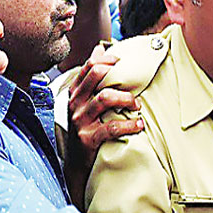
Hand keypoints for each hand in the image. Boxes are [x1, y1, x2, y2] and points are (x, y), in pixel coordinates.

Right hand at [68, 44, 142, 168]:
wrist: (75, 162)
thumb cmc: (84, 127)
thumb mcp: (82, 101)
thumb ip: (90, 77)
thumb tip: (99, 49)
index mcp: (74, 93)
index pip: (88, 67)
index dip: (107, 60)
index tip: (121, 61)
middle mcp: (75, 104)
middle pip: (95, 77)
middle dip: (117, 75)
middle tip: (133, 82)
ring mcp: (81, 121)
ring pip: (105, 99)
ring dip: (126, 98)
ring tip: (137, 104)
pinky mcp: (88, 138)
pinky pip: (112, 127)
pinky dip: (129, 125)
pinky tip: (139, 124)